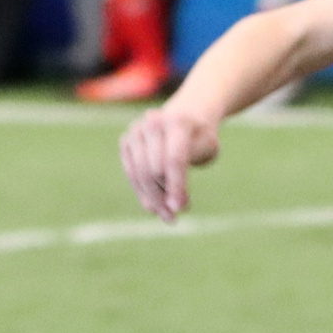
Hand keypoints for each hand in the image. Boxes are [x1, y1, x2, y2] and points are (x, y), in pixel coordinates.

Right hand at [120, 104, 221, 222]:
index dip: (177, 186)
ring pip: (139, 173)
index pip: (174, 159)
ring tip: (168, 216)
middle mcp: (152, 123)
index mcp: (177, 122)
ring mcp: (136, 130)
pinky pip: (131, 173)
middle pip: (154, 170)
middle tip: (176, 215)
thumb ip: (189, 172)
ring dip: (153, 199)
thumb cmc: (200, 138)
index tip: (181, 209)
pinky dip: (143, 192)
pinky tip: (154, 206)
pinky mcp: (125, 141)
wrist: (184, 117)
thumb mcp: (207, 150)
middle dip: (165, 196)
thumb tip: (173, 205)